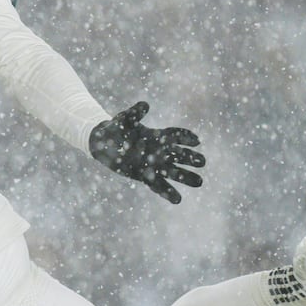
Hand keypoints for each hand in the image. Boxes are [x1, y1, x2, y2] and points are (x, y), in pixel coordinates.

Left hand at [88, 100, 205, 203]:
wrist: (102, 141)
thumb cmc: (116, 127)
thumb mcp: (125, 118)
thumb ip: (135, 113)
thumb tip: (145, 105)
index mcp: (156, 136)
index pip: (175, 136)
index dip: (185, 137)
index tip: (196, 141)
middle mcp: (158, 151)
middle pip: (178, 155)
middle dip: (190, 158)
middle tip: (202, 162)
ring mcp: (152, 164)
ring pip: (172, 171)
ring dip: (185, 177)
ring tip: (199, 183)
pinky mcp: (143, 176)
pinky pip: (157, 185)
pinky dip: (167, 192)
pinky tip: (178, 200)